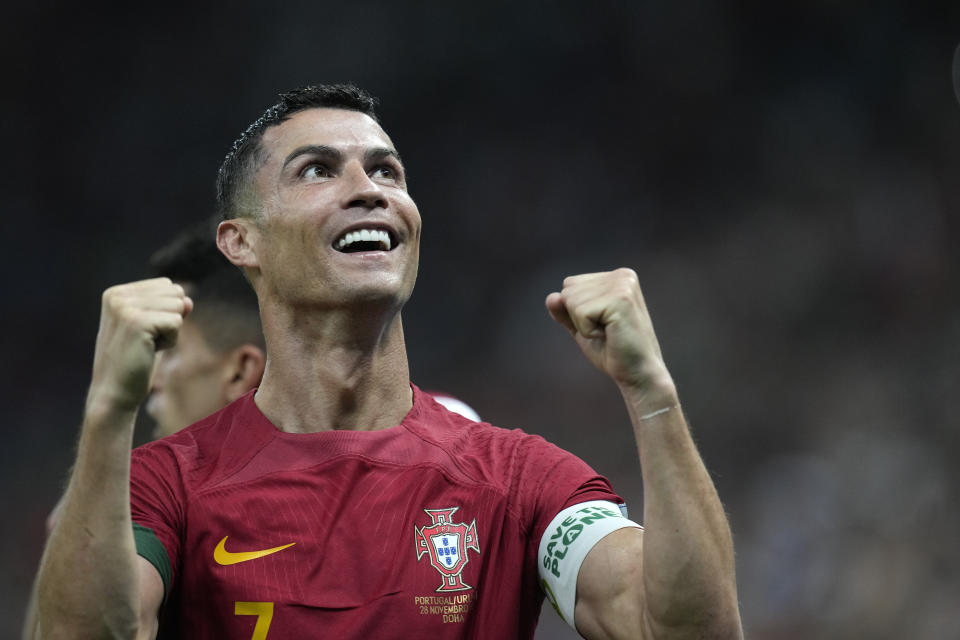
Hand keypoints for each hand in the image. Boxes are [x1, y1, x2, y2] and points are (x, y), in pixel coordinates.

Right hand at [87, 278, 192, 415]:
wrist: (114, 392)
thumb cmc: (136, 360)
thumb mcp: (154, 328)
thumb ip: (170, 308)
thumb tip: (188, 300)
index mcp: (117, 292)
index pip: (166, 285)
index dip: (165, 312)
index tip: (143, 333)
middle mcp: (118, 295)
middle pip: (174, 293)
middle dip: (170, 320)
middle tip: (146, 341)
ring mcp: (125, 307)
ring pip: (178, 306)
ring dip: (170, 331)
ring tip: (146, 346)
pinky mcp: (137, 322)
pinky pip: (176, 322)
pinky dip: (171, 341)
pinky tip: (149, 351)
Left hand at [545, 269, 670, 393]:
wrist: (638, 373)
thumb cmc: (612, 351)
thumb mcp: (582, 327)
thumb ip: (565, 311)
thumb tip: (552, 297)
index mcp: (617, 277)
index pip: (570, 284)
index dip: (577, 312)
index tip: (602, 324)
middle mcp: (622, 275)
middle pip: (568, 290)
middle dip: (578, 317)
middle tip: (606, 330)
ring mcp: (623, 285)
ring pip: (571, 300)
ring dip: (584, 325)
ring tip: (609, 332)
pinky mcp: (620, 300)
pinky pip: (580, 313)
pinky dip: (588, 331)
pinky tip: (609, 335)